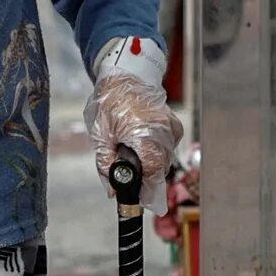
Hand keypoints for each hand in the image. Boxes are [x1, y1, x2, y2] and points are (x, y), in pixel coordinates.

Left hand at [84, 74, 180, 206]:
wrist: (124, 76)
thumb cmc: (109, 103)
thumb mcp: (100, 135)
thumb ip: (106, 164)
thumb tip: (113, 191)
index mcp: (144, 132)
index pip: (153, 170)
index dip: (146, 188)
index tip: (138, 199)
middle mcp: (164, 131)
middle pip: (160, 167)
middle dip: (146, 178)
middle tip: (130, 183)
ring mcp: (172, 127)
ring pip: (165, 159)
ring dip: (150, 165)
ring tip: (132, 157)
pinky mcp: (175, 125)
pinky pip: (167, 147)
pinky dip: (155, 151)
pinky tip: (141, 144)